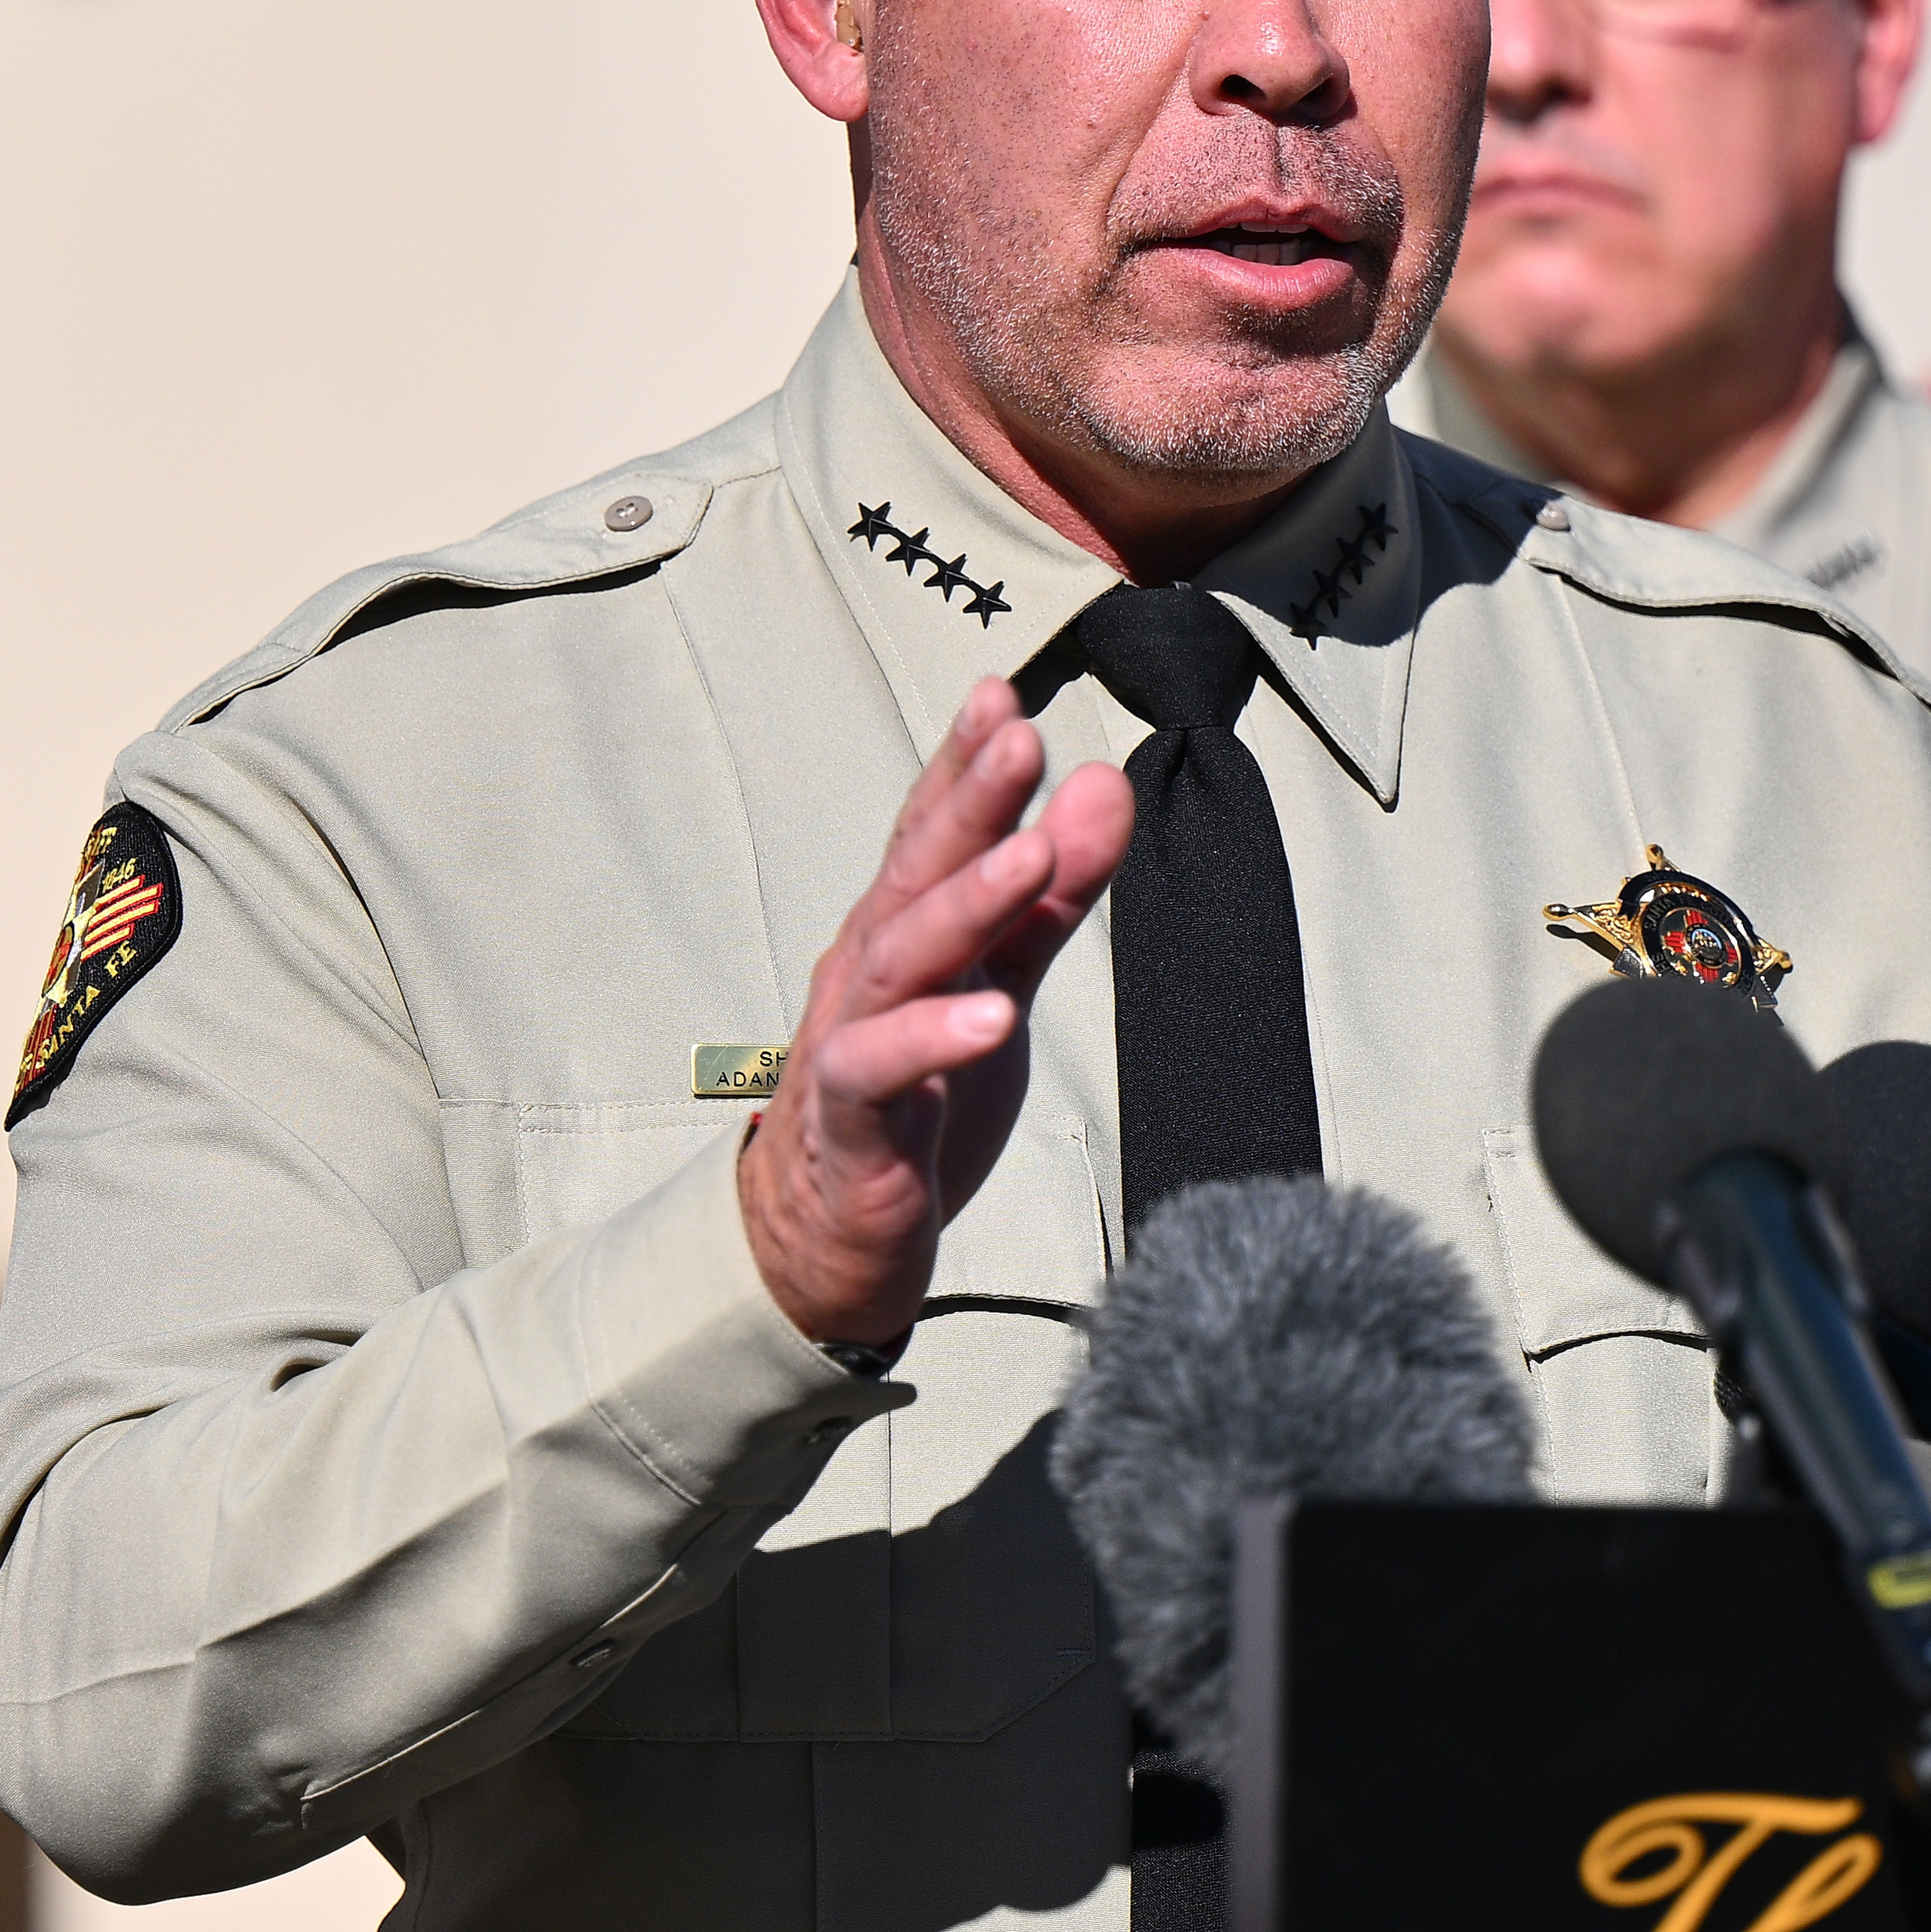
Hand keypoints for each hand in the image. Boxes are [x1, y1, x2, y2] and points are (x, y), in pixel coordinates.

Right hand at [742, 681, 1130, 1344]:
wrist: (825, 1238)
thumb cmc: (917, 1097)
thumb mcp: (1000, 983)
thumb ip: (1052, 897)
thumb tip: (1106, 787)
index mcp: (904, 933)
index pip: (930, 834)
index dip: (962, 766)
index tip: (1002, 693)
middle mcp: (868, 972)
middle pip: (914, 874)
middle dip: (967, 802)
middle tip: (1019, 734)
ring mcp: (852, 1042)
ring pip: (900, 957)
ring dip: (965, 901)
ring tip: (1030, 854)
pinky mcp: (854, 1125)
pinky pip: (881, 1071)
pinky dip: (934, 1038)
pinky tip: (993, 1015)